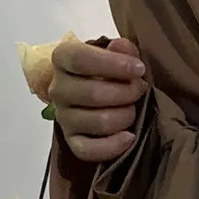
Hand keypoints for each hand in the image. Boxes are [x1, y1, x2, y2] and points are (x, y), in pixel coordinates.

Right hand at [53, 35, 148, 163]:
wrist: (94, 92)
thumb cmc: (106, 70)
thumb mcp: (114, 55)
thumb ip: (121, 50)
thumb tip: (122, 47)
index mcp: (62, 58)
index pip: (80, 59)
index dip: (113, 65)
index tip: (138, 69)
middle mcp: (58, 88)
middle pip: (93, 93)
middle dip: (125, 93)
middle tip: (140, 90)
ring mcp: (63, 117)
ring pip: (98, 122)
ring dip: (124, 117)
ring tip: (133, 110)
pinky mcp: (71, 142)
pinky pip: (89, 150)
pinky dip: (113, 146)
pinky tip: (129, 137)